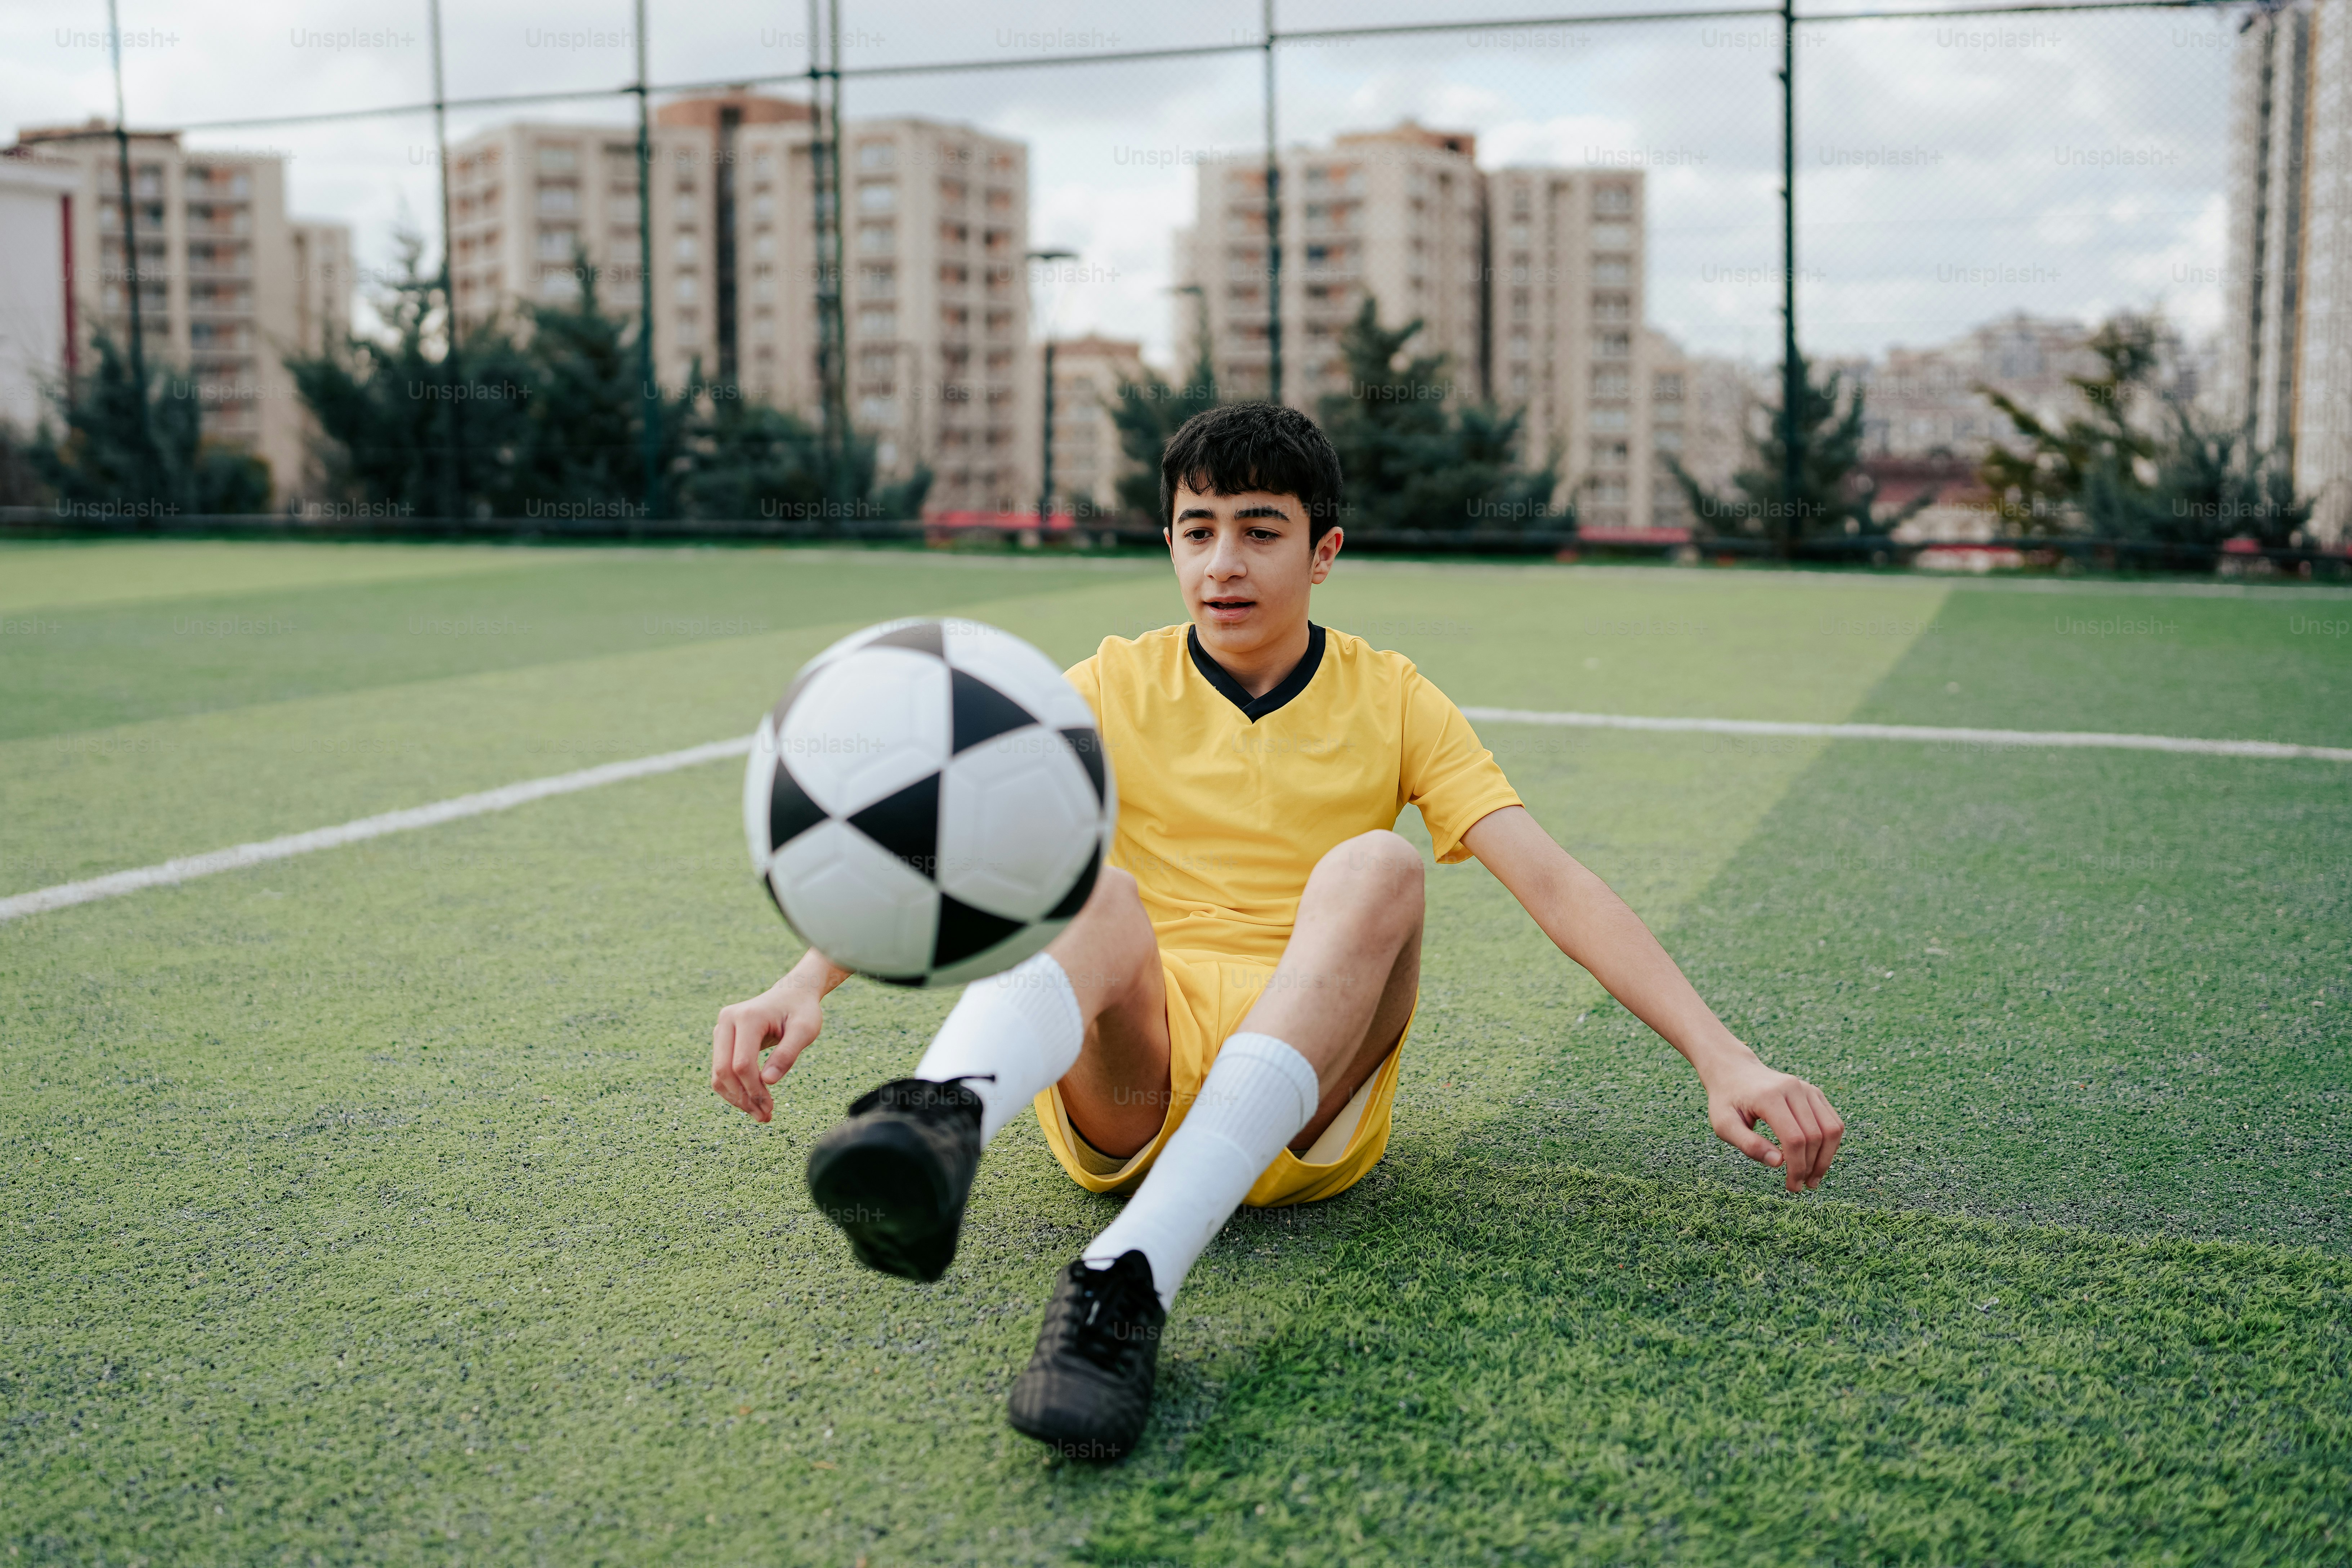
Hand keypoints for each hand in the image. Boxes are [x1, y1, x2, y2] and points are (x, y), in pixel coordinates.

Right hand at [710, 979, 824, 1123]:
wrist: (792, 994)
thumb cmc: (801, 1011)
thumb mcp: (805, 1030)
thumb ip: (787, 1054)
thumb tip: (768, 1082)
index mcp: (747, 1017)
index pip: (742, 1063)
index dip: (754, 1089)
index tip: (771, 1107)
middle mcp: (727, 1021)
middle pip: (724, 1070)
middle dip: (743, 1098)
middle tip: (765, 1116)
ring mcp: (721, 1029)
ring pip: (718, 1074)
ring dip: (737, 1098)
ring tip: (761, 1114)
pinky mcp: (722, 1039)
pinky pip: (721, 1070)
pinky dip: (734, 1090)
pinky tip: (753, 1102)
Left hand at [1703, 1056, 1843, 1192]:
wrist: (1734, 1071)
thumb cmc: (1727, 1101)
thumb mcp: (1724, 1125)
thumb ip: (1749, 1144)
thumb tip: (1779, 1163)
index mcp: (1768, 1096)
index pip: (1794, 1138)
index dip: (1797, 1167)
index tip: (1792, 1186)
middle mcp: (1792, 1088)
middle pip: (1815, 1135)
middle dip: (1810, 1167)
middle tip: (1800, 1186)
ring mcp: (1806, 1088)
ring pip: (1831, 1129)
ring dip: (1826, 1158)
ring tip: (1812, 1178)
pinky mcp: (1814, 1092)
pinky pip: (1833, 1121)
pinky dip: (1830, 1144)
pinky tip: (1817, 1159)